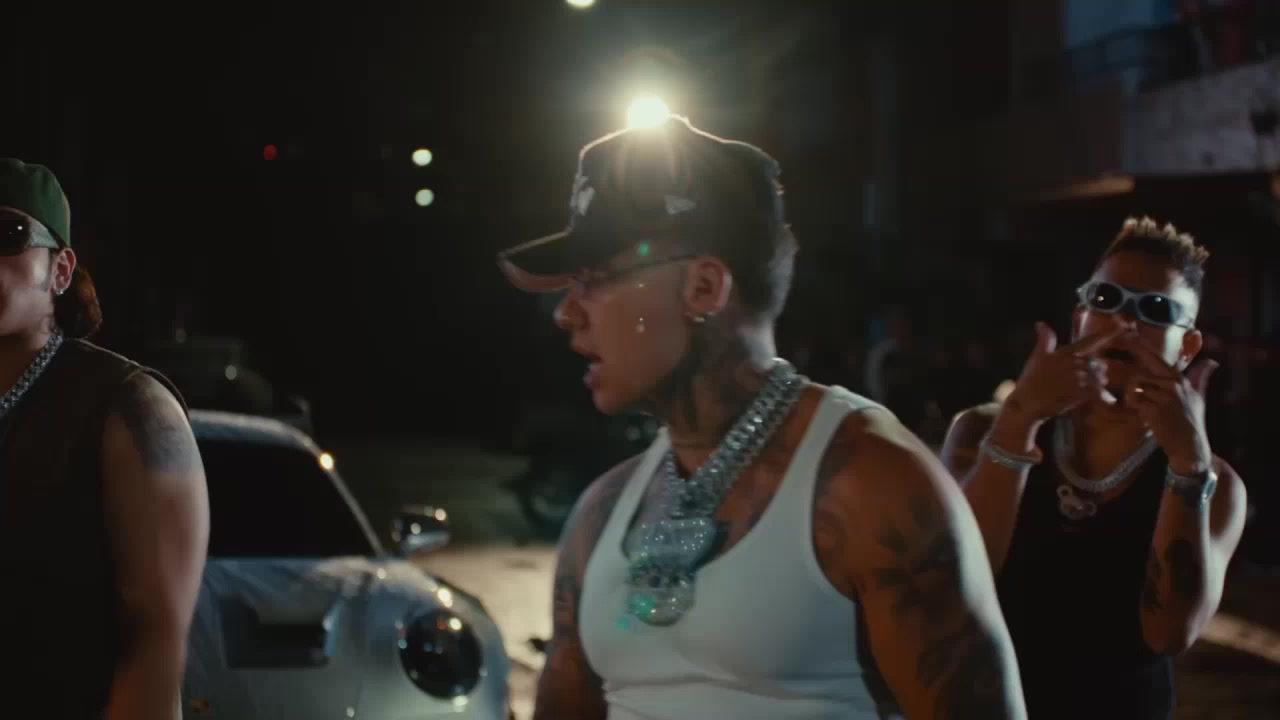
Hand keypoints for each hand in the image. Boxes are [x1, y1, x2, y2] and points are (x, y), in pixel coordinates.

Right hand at [1004, 322, 1128, 426]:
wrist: (1027, 402)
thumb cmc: (1031, 379)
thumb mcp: (1037, 357)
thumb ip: (1045, 340)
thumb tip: (1041, 323)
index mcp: (1065, 352)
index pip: (1090, 340)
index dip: (1109, 332)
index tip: (1124, 324)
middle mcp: (1073, 363)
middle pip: (1098, 362)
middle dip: (1097, 370)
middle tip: (1091, 377)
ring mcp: (1077, 378)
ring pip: (1099, 377)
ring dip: (1100, 382)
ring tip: (1093, 388)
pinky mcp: (1079, 393)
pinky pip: (1098, 392)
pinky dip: (1105, 396)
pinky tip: (1108, 400)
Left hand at [1122, 336, 1216, 474]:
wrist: (1190, 445)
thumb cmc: (1192, 421)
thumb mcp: (1198, 396)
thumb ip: (1200, 377)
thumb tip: (1212, 361)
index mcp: (1179, 379)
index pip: (1157, 358)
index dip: (1141, 346)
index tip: (1128, 332)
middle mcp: (1172, 385)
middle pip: (1141, 370)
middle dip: (1128, 373)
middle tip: (1114, 361)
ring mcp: (1163, 397)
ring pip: (1135, 386)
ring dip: (1132, 397)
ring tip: (1141, 407)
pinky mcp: (1155, 410)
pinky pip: (1135, 401)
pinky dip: (1134, 407)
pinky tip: (1143, 416)